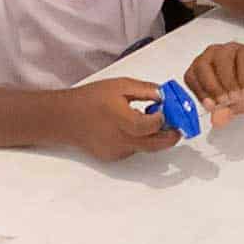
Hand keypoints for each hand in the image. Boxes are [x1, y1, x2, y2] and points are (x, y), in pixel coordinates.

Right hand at [52, 77, 180, 160]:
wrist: (65, 117)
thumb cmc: (90, 99)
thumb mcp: (120, 86)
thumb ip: (145, 90)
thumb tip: (164, 95)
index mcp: (121, 119)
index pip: (152, 126)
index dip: (164, 119)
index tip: (167, 111)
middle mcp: (120, 139)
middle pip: (155, 145)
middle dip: (171, 137)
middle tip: (177, 128)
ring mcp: (116, 151)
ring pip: (145, 147)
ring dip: (152, 137)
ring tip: (146, 120)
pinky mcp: (112, 157)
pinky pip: (133, 150)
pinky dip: (138, 140)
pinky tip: (127, 127)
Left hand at [184, 42, 243, 128]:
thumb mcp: (233, 105)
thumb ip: (224, 112)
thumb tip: (217, 121)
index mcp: (202, 69)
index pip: (191, 77)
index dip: (199, 92)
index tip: (210, 105)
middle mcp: (211, 56)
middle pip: (202, 66)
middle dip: (213, 87)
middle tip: (225, 100)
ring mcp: (229, 50)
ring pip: (222, 61)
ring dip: (230, 82)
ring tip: (239, 95)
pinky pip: (243, 60)